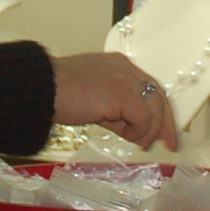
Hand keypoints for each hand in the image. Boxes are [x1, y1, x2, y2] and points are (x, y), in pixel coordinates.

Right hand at [52, 52, 182, 152]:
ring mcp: (126, 80)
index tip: (162, 132)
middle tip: (167, 144)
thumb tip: (129, 128)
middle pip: (159, 96)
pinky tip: (125, 135)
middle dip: (166, 123)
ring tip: (137, 142)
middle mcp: (127, 69)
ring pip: (155, 108)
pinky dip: (138, 131)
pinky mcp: (124, 95)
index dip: (159, 111)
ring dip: (148, 130)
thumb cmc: (59, 94)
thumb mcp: (94, 101)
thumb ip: (114, 111)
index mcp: (120, 66)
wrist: (43, 88)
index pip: (150, 88)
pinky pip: (144, 118)